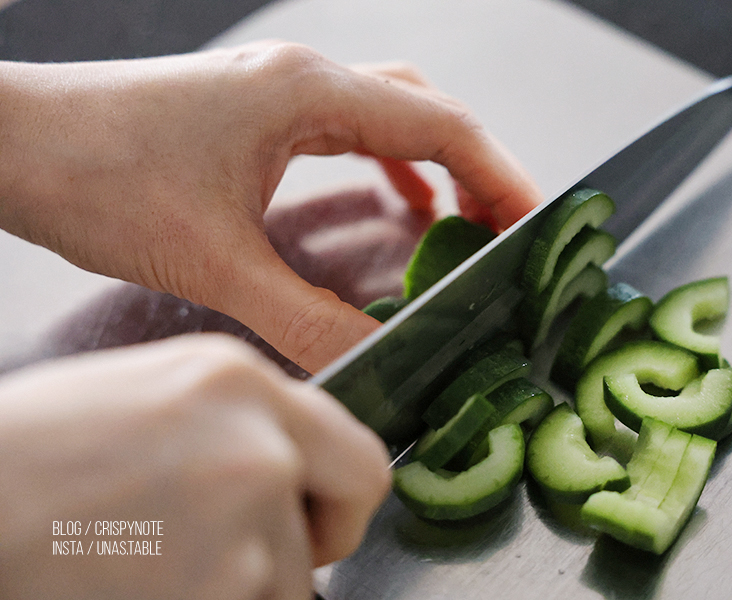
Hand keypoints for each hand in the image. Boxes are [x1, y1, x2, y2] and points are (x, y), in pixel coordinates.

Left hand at [0, 43, 542, 372]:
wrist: (14, 140)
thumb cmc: (99, 180)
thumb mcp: (215, 262)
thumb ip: (305, 318)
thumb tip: (376, 361)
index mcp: (308, 95)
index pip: (440, 127)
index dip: (500, 177)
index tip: (534, 225)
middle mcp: (303, 78)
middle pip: (427, 111)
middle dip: (479, 170)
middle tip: (510, 231)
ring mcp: (279, 87)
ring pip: (391, 112)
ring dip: (437, 162)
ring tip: (466, 218)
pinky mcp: (257, 109)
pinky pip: (350, 126)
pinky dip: (388, 162)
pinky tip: (394, 201)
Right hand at [0, 334, 390, 599]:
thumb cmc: (35, 455)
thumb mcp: (154, 395)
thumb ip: (238, 421)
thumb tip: (289, 464)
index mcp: (238, 381)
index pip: (357, 452)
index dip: (339, 498)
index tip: (314, 517)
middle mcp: (259, 445)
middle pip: (349, 513)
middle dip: (313, 544)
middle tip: (249, 554)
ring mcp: (245, 522)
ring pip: (287, 580)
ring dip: (237, 584)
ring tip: (155, 561)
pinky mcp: (223, 589)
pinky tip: (147, 583)